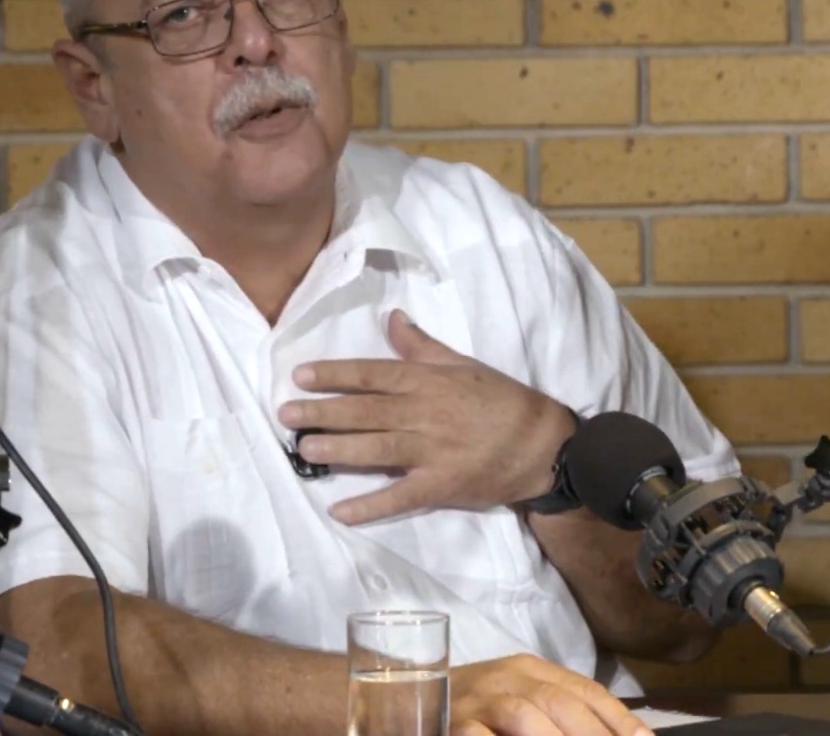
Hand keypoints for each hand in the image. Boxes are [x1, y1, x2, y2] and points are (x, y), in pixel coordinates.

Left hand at [277, 309, 576, 524]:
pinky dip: (369, 506)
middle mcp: (426, 414)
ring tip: (305, 450)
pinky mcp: (441, 486)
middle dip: (323, 412)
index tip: (301, 375)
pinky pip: (400, 496)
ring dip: (339, 450)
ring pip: (377, 448)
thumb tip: (392, 318)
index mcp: (430, 382)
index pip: (374, 374)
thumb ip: (422, 346)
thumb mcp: (465, 364)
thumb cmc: (503, 401)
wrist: (543, 445)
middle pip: (367, 411)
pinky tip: (340, 511)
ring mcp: (433, 452)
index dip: (336, 374)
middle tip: (286, 415)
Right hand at [449, 654, 651, 735]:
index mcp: (528, 669)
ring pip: (526, 717)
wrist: (402, 699)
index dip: (618, 719)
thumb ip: (555, 712)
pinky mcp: (453, 727)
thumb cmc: (469, 707)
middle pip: (562, 703)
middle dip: (596, 735)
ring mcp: (477, 702)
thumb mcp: (514, 698)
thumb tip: (613, 733)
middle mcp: (506, 679)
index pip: (584, 690)